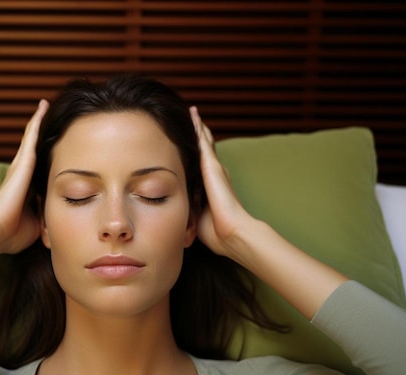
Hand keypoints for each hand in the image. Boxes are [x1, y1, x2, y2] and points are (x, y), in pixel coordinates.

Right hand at [0, 99, 48, 254]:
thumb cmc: (14, 232)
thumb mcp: (36, 223)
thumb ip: (45, 217)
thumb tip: (55, 220)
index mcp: (25, 188)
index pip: (36, 169)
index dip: (43, 157)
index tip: (50, 149)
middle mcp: (20, 173)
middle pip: (31, 148)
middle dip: (38, 133)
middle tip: (46, 115)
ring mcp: (20, 165)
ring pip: (31, 138)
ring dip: (37, 122)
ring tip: (45, 105)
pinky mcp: (22, 161)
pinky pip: (32, 136)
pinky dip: (37, 121)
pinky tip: (43, 107)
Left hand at [190, 106, 254, 258]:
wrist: (231, 232)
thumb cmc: (215, 232)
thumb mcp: (196, 218)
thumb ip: (188, 212)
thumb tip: (174, 216)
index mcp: (209, 187)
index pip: (199, 167)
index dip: (194, 155)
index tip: (186, 146)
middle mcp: (213, 174)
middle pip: (203, 150)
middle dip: (197, 136)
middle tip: (190, 120)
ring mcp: (214, 168)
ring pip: (203, 142)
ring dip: (198, 127)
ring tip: (191, 112)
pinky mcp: (212, 165)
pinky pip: (202, 141)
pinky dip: (198, 127)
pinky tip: (193, 114)